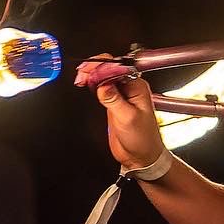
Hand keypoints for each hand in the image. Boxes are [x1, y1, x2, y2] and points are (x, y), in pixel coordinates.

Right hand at [77, 55, 164, 171]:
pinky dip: (91, 84)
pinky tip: (84, 84)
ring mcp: (121, 95)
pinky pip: (100, 87)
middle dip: (94, 68)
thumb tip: (103, 85)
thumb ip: (114, 100)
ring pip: (104, 77)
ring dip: (91, 74)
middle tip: (81, 73)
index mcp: (138, 88)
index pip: (119, 68)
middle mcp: (130, 89)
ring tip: (80, 77)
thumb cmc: (142, 140)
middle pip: (110, 69)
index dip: (102, 67)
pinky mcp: (113, 103)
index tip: (89, 72)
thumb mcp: (128, 119)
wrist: (141, 156)